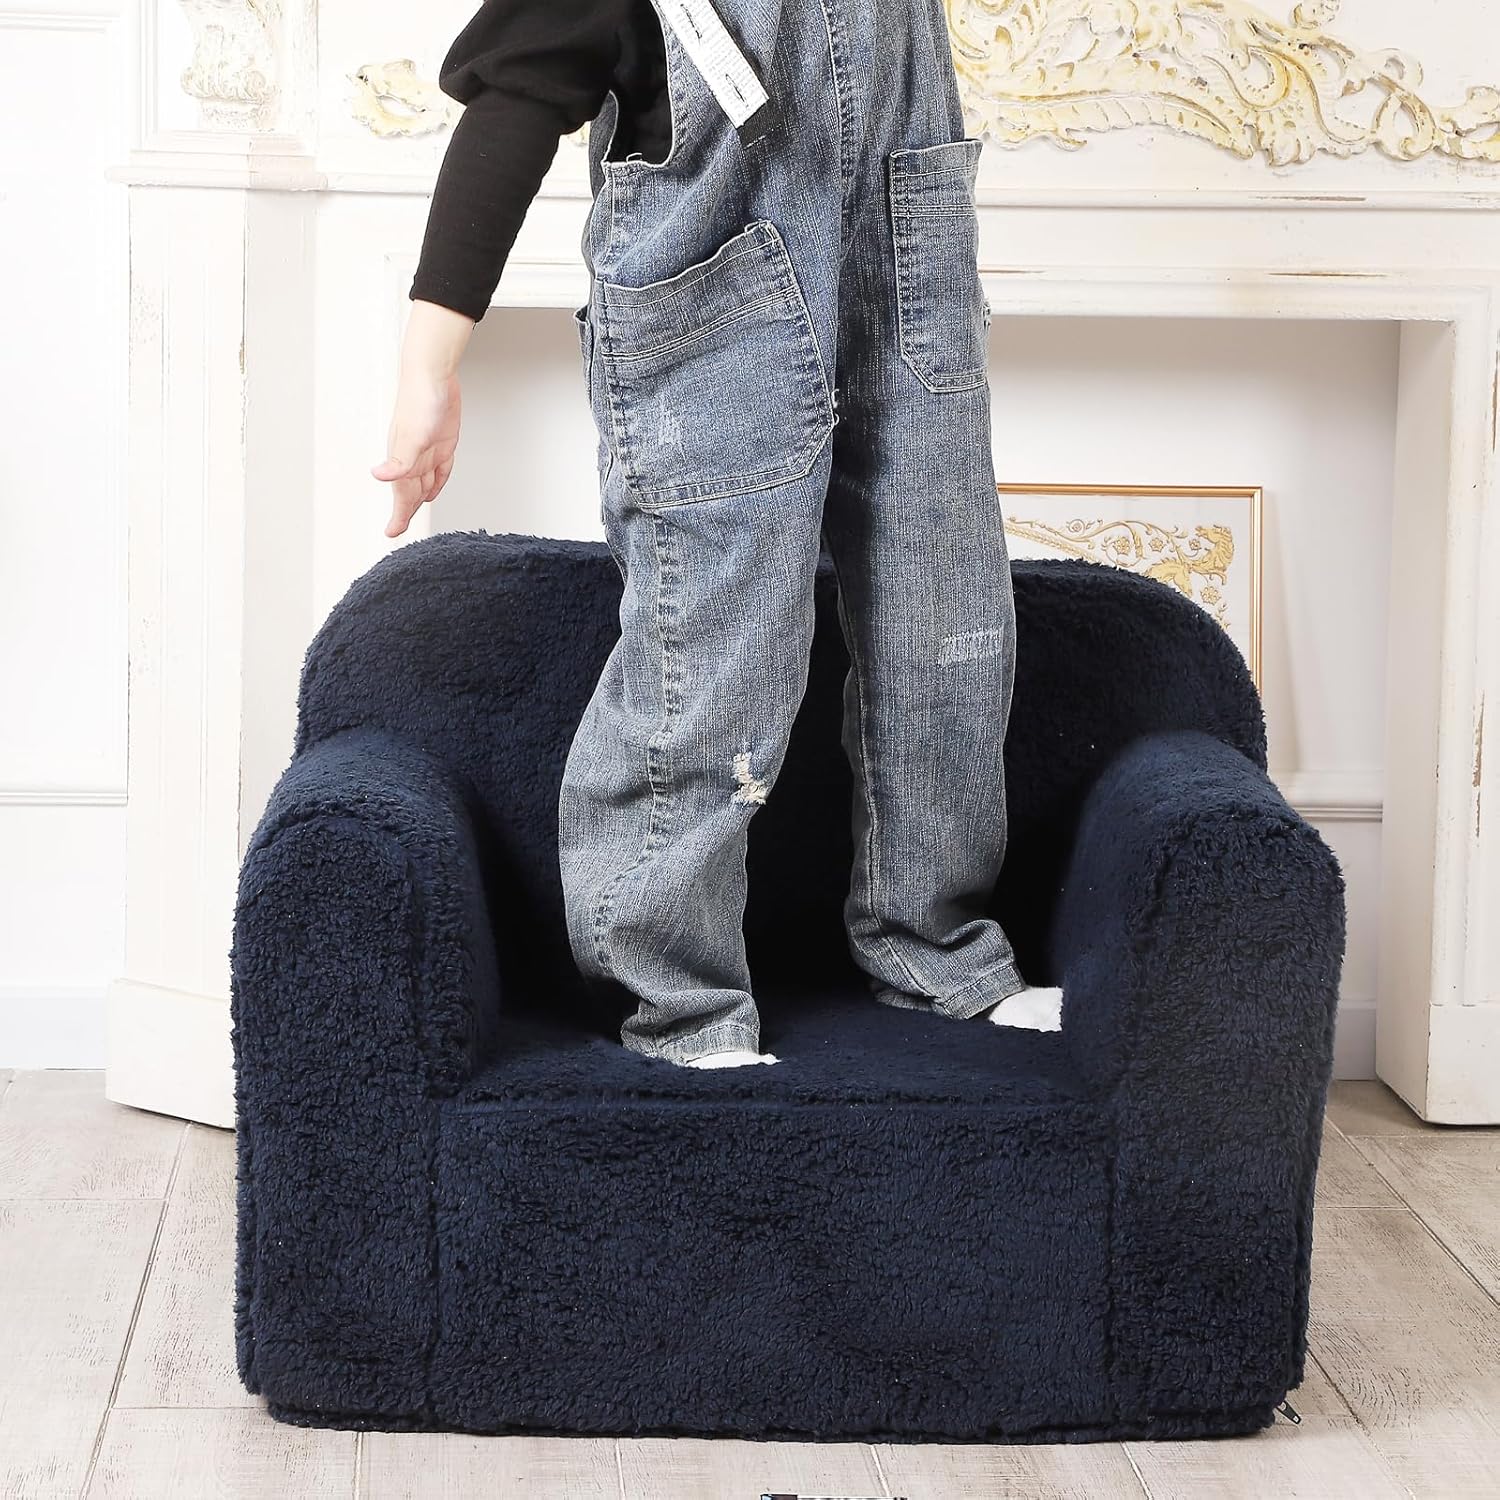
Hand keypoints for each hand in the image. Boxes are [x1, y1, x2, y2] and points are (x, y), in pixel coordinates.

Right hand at [374, 300, 473, 537]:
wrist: (433, 373)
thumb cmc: (421, 400)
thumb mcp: (414, 434)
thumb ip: (400, 460)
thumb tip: (378, 476)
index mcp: (405, 459)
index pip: (402, 496)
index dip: (398, 515)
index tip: (390, 533)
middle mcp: (415, 457)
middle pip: (410, 493)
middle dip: (404, 512)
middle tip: (396, 531)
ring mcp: (428, 449)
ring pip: (423, 483)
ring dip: (417, 500)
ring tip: (412, 515)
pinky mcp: (443, 441)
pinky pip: (439, 469)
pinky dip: (435, 483)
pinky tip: (433, 490)